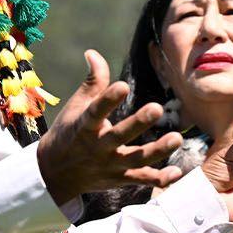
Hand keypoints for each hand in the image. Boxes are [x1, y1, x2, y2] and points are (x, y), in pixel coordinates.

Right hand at [35, 51, 185, 205]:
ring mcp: (110, 165)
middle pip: (119, 136)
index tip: (123, 86)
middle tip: (157, 108)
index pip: (96, 112)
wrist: (55, 174)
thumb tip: (93, 53)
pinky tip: (177, 172)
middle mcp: (98, 147)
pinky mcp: (119, 178)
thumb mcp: (77, 106)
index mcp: (85, 126)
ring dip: (157, 151)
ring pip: (135, 160)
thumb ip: (93, 81)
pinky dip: (159, 179)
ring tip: (176, 139)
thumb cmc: (70, 132)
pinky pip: (141, 180)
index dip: (108, 100)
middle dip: (138, 124)